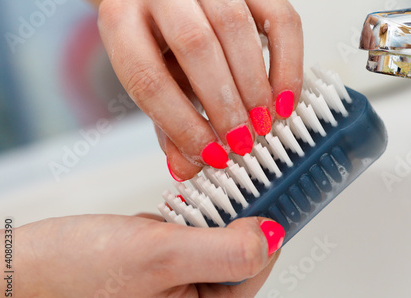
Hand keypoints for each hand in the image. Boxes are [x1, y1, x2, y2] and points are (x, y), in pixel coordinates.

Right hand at [0, 215, 283, 297]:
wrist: (12, 280)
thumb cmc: (73, 274)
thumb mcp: (161, 255)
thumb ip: (226, 248)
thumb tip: (272, 236)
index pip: (259, 263)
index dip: (259, 220)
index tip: (255, 185)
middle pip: (235, 254)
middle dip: (213, 222)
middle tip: (186, 211)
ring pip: (208, 246)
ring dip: (190, 225)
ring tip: (156, 227)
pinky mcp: (158, 287)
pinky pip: (183, 249)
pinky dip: (171, 231)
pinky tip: (145, 233)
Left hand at [93, 0, 303, 179]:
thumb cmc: (160, 41)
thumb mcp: (156, 81)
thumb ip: (169, 123)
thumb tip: (187, 167)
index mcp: (122, 20)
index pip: (146, 76)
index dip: (181, 124)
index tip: (210, 156)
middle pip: (194, 46)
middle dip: (223, 105)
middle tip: (242, 143)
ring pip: (235, 26)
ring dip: (255, 86)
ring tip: (264, 125)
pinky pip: (279, 17)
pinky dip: (288, 63)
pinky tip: (285, 99)